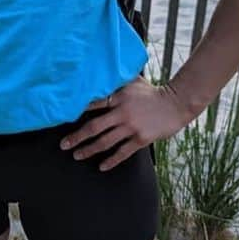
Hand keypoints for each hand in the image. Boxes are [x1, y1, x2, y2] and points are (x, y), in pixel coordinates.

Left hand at [59, 77, 197, 171]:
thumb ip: (117, 80)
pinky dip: (111, 160)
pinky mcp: (141, 139)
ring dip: (89, 150)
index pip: (92, 104)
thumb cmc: (152, 92)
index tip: (62, 119)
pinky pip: (122, 152)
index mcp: (119, 96)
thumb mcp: (134, 81)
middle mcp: (122, 112)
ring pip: (105, 142)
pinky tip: (101, 166)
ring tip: (77, 155)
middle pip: (94, 127)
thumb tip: (101, 73)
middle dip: (77, 137)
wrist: (176, 104)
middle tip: (64, 145)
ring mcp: (131, 127)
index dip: (76, 112)